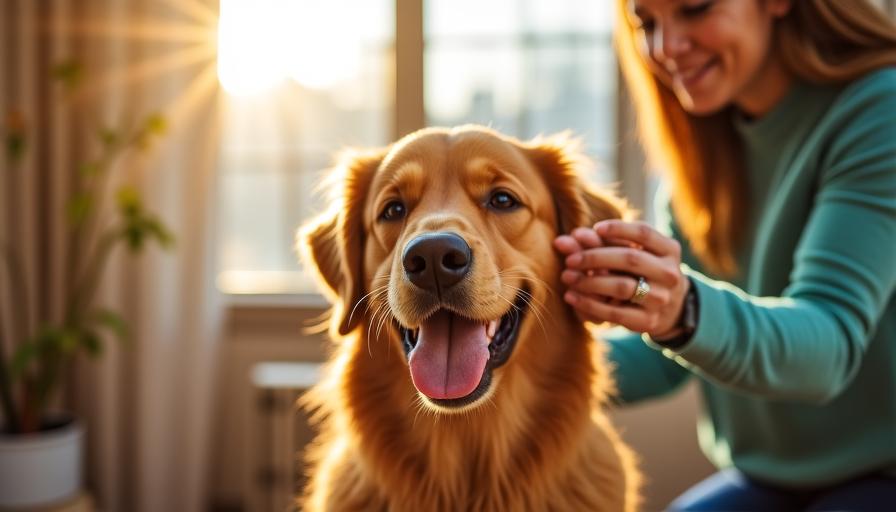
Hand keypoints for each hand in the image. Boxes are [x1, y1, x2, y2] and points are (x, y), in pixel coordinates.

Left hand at [553, 220, 689, 337]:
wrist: (669, 309)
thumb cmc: (642, 271)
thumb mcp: (633, 253)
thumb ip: (605, 241)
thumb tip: (573, 235)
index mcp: (669, 250)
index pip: (644, 233)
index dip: (618, 228)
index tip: (596, 228)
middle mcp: (670, 274)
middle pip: (630, 259)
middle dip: (595, 257)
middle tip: (570, 259)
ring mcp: (661, 299)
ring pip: (622, 286)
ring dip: (589, 281)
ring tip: (567, 276)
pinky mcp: (648, 321)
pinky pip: (614, 313)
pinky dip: (589, 304)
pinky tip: (571, 296)